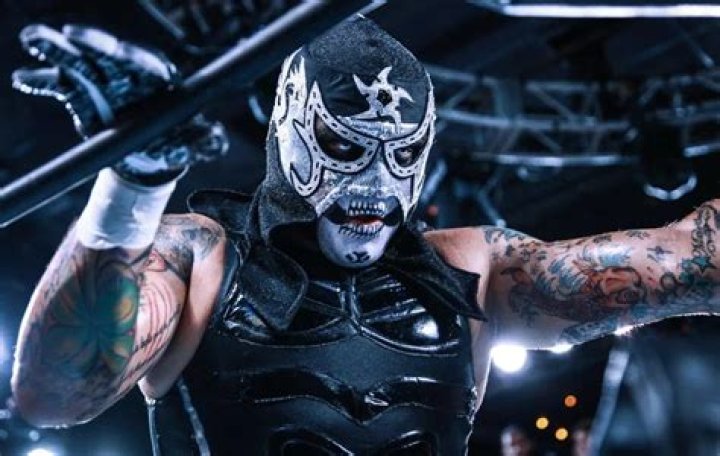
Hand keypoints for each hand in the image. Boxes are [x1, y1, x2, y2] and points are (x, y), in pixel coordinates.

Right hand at [13, 24, 227, 183]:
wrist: (149, 153)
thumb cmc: (175, 141)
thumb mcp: (194, 145)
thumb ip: (206, 142)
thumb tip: (216, 138)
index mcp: (157, 80)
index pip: (145, 63)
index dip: (131, 57)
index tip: (118, 52)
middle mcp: (128, 75)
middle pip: (108, 54)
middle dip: (90, 44)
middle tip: (68, 35)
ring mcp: (102, 81)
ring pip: (79, 62)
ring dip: (56, 51)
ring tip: (34, 40)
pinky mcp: (82, 95)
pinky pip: (60, 85)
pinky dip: (42, 81)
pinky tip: (26, 78)